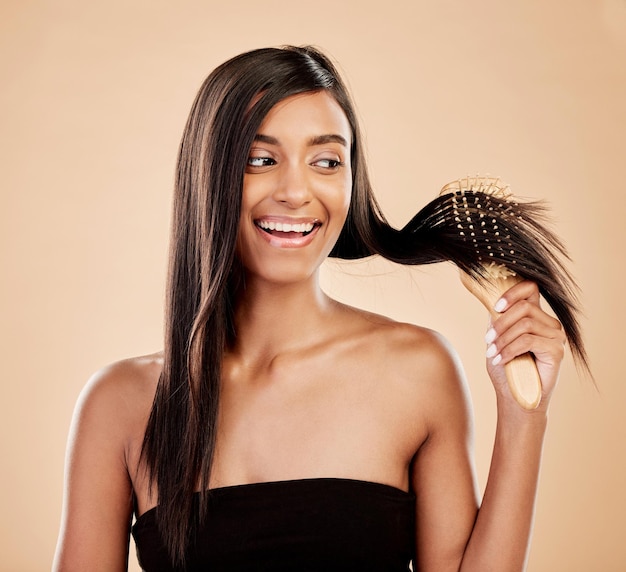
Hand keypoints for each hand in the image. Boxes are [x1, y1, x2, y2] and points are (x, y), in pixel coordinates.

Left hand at [484, 280, 565, 405]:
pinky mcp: (556, 350)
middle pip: (524, 306)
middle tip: (487, 340)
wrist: (515, 397)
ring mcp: (555, 336)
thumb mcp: (497, 338)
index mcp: (535, 316)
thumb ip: (497, 319)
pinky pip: (528, 340)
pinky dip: (509, 349)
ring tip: (491, 353)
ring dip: (503, 338)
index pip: (530, 288)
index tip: (496, 307)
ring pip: (525, 323)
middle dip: (500, 323)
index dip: (512, 293)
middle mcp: (549, 323)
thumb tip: (492, 301)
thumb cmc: (506, 368)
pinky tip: (500, 359)